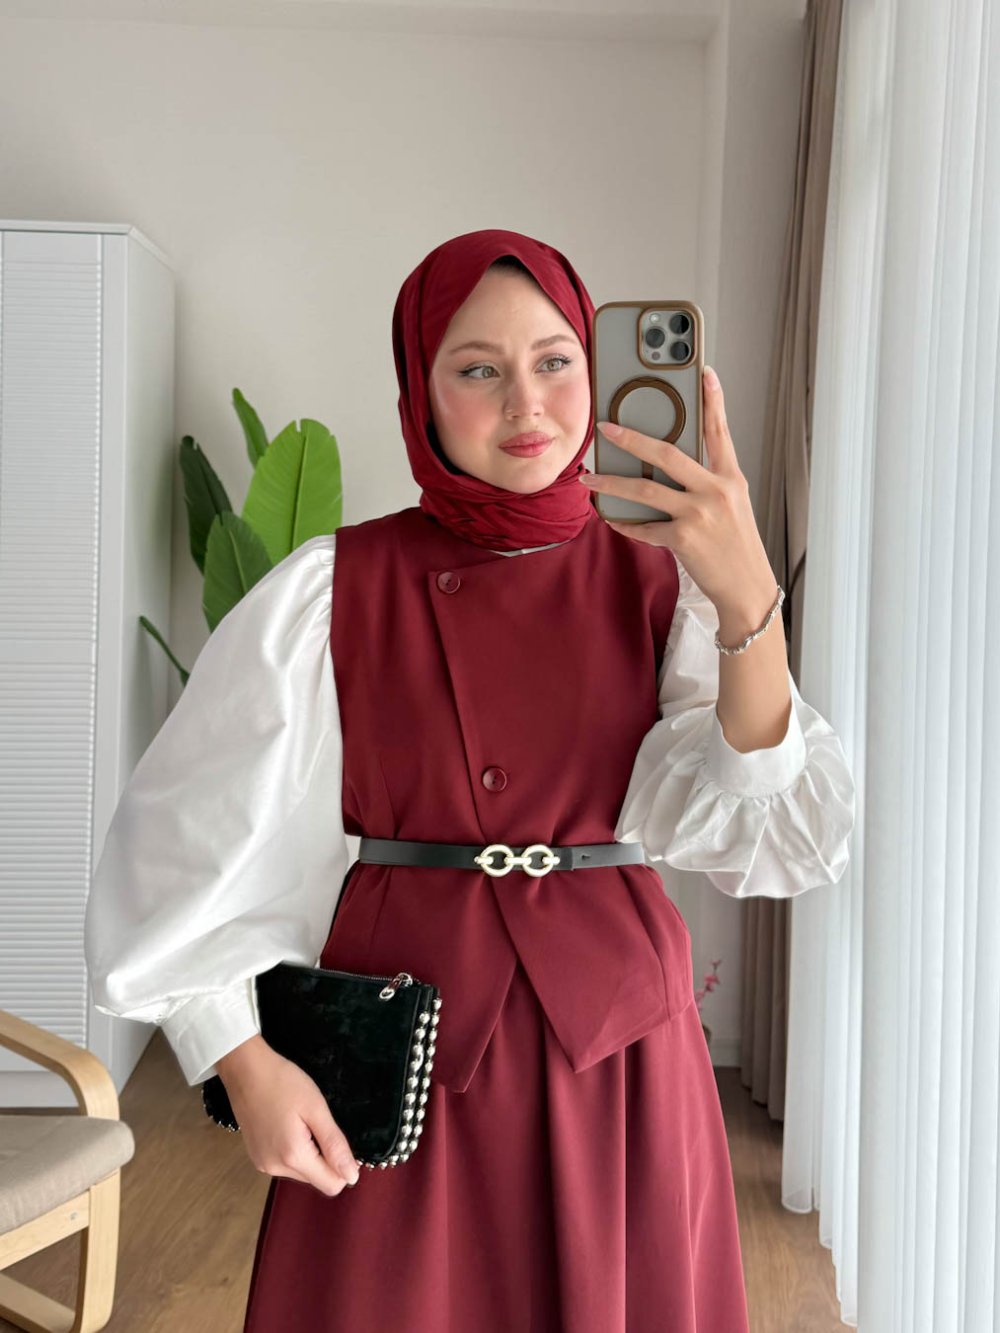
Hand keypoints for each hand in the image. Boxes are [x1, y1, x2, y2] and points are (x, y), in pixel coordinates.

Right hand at [215, 1035, 360, 1196]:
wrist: (246, 1070)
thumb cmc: (283, 1083)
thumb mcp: (316, 1109)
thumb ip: (334, 1144)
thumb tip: (352, 1176)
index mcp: (293, 1157)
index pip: (331, 1185)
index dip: (342, 1165)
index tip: (336, 1137)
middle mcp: (275, 1169)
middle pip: (316, 1178)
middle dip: (324, 1156)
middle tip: (316, 1123)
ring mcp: (263, 1165)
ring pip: (301, 1171)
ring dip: (309, 1152)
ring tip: (300, 1121)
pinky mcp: (257, 1157)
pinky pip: (286, 1164)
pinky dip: (294, 1150)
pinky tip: (288, 1125)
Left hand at [579, 365, 777, 617]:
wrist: (747, 587)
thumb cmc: (736, 545)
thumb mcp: (733, 505)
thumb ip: (707, 482)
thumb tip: (669, 469)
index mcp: (731, 478)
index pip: (720, 431)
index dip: (713, 400)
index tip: (703, 372)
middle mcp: (716, 490)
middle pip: (667, 454)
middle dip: (632, 438)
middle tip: (606, 427)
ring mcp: (699, 513)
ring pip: (645, 490)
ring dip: (611, 483)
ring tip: (589, 478)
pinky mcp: (683, 538)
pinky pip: (644, 527)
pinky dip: (626, 524)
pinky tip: (612, 519)